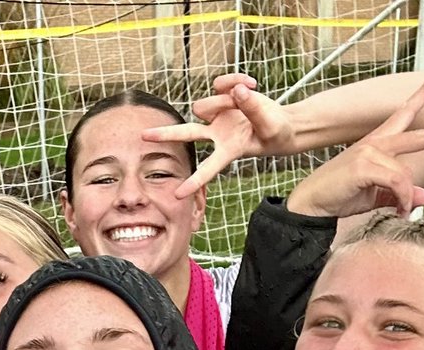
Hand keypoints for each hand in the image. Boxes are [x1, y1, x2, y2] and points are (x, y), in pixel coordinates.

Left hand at [144, 74, 299, 196]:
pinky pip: (220, 83)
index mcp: (228, 151)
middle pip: (186, 133)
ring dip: (226, 96)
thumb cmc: (277, 132)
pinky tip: (251, 84)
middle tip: (142, 136)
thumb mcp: (270, 124)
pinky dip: (234, 80)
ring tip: (251, 92)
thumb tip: (236, 92)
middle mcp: (217, 135)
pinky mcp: (223, 98)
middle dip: (165, 135)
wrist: (281, 123)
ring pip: (209, 101)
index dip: (194, 181)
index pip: (208, 168)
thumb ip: (253, 109)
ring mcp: (217, 116)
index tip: (177, 196)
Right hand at [287, 78, 423, 217]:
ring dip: (406, 197)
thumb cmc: (340, 197)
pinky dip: (401, 199)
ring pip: (406, 175)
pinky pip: (397, 183)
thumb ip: (400, 194)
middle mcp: (376, 143)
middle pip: (418, 135)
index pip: (404, 115)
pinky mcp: (365, 165)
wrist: (311, 205)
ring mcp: (370, 152)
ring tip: (400, 212)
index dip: (421, 97)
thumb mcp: (375, 196)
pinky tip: (398, 210)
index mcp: (378, 144)